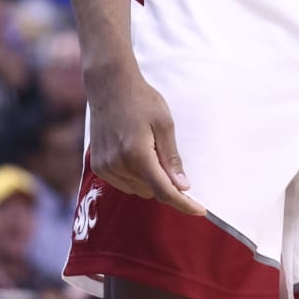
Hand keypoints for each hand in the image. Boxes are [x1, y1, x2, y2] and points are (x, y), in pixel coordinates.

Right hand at [86, 64, 204, 216]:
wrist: (109, 87)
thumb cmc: (141, 100)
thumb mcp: (164, 124)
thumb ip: (172, 158)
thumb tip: (183, 186)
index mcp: (137, 154)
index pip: (164, 191)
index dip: (184, 204)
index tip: (200, 211)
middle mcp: (118, 165)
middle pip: (151, 192)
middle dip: (165, 183)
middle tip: (167, 157)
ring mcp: (105, 167)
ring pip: (137, 190)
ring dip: (149, 180)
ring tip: (148, 147)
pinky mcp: (97, 166)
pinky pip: (123, 184)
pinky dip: (135, 177)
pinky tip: (135, 153)